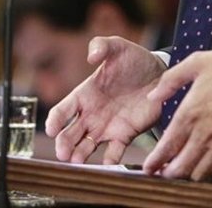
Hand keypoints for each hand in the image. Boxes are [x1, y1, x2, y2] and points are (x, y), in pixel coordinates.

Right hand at [45, 35, 165, 164]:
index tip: (50, 129)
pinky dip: (108, 160)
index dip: (54, 120)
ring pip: (86, 146)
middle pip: (70, 133)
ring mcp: (106, 127)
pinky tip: (106, 165)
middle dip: (63, 144)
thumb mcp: (118, 47)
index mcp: (84, 94)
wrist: (160, 73)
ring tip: (77, 162)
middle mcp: (91, 114)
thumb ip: (101, 46)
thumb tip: (90, 56)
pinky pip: (113, 152)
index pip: (62, 110)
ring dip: (80, 155)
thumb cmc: (134, 59)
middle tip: (63, 154)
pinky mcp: (124, 135)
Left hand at [142, 49, 211, 180]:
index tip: (148, 167)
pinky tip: (202, 167)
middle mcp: (204, 133)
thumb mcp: (197, 63)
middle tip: (162, 173)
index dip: (155, 162)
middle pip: (180, 168)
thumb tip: (152, 96)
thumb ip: (170, 80)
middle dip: (167, 174)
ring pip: (199, 174)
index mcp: (190, 112)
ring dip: (187, 176)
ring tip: (181, 173)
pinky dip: (207, 173)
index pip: (167, 148)